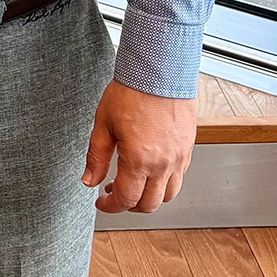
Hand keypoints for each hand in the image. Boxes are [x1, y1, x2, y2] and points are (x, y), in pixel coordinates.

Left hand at [83, 81, 196, 214]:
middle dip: (129, 206)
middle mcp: (163, 163)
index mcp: (139, 159)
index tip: (101, 202)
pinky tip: (150, 168)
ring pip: (168, 195)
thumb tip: (89, 180)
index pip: (126, 200)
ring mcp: (179, 156)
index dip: (110, 206)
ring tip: (135, 183)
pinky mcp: (188, 147)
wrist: (161, 69)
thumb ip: (96, 157)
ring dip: (150, 197)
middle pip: (149, 205)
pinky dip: (164, 182)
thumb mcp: (104, 125)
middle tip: (115, 194)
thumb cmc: (133, 91)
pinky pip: (179, 176)